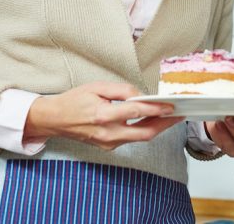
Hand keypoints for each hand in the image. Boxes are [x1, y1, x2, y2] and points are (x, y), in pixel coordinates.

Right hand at [24, 81, 183, 149]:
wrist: (55, 120)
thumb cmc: (73, 101)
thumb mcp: (97, 87)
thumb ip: (121, 90)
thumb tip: (141, 95)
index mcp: (102, 115)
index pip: (136, 112)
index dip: (156, 109)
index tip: (171, 105)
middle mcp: (107, 133)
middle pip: (144, 133)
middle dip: (165, 125)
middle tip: (179, 115)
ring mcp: (108, 143)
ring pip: (139, 137)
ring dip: (156, 127)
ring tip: (170, 116)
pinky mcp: (108, 146)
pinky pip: (131, 138)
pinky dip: (143, 129)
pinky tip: (151, 120)